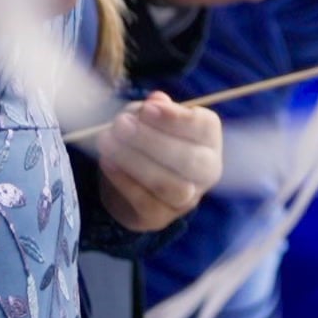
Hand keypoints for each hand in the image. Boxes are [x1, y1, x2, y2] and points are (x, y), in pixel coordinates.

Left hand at [92, 93, 224, 231]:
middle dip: (153, 141)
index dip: (176, 118)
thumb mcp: (147, 119)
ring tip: (108, 142)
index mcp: (209, 140)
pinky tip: (107, 162)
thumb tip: (157, 100)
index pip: (205, 128)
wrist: (126, 181)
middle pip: (191, 159)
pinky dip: (124, 181)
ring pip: (171, 185)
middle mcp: (206, 171)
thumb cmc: (143, 141)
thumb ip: (151, 110)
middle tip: (121, 124)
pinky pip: (146, 202)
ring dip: (137, 162)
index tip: (148, 108)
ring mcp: (187, 198)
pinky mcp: (160, 217)